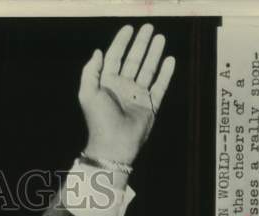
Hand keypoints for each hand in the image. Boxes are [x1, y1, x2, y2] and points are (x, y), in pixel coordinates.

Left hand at [78, 23, 175, 164]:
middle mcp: (123, 88)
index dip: (121, 43)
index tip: (128, 28)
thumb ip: (90, 71)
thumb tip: (98, 51)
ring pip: (147, 70)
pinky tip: (170, 60)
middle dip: (140, 44)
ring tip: (160, 38)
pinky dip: (166, 73)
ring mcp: (137, 96)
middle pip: (133, 60)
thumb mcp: (88, 93)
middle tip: (148, 28)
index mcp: (107, 84)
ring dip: (154, 54)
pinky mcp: (150, 105)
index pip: (115, 58)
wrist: (114, 144)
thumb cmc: (99, 120)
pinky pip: (160, 86)